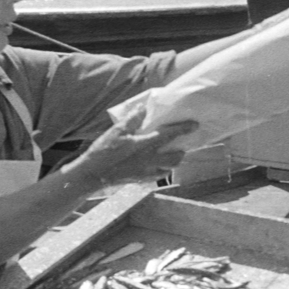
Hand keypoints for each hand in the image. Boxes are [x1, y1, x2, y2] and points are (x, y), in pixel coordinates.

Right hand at [73, 119, 197, 187]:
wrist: (93, 174)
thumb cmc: (103, 151)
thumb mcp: (116, 131)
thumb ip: (132, 120)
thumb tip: (143, 109)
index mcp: (144, 145)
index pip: (169, 135)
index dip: (183, 129)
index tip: (195, 125)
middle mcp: (149, 160)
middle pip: (175, 157)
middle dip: (181, 150)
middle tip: (180, 145)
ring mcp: (146, 172)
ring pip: (169, 169)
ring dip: (173, 161)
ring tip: (170, 154)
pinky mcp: (140, 179)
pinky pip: (158, 176)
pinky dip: (162, 170)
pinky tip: (157, 165)